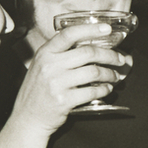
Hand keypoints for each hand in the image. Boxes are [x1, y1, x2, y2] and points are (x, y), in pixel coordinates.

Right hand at [12, 23, 132, 134]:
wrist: (28, 118)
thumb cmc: (40, 90)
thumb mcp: (43, 66)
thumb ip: (63, 54)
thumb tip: (97, 46)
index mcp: (45, 52)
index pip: (69, 34)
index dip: (91, 29)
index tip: (107, 28)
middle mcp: (49, 65)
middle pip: (88, 52)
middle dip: (110, 55)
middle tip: (119, 59)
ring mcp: (56, 83)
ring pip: (94, 72)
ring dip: (110, 74)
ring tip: (114, 76)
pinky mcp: (63, 100)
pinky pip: (92, 92)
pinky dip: (104, 90)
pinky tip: (107, 89)